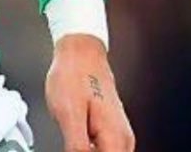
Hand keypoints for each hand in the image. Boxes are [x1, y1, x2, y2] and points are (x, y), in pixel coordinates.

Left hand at [45, 34, 133, 151]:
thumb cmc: (74, 73)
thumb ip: (77, 148)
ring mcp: (119, 132)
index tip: (75, 146)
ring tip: (74, 133)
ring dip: (88, 150)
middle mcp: (123, 138)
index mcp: (115, 138)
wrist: (80, 49)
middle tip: (72, 138)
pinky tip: (77, 137)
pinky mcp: (111, 128)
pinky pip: (103, 149)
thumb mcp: (68, 114)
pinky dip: (90, 148)